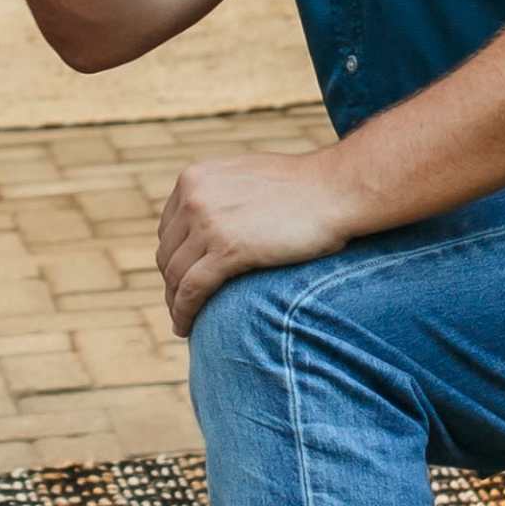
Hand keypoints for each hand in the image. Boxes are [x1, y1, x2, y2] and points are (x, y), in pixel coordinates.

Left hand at [157, 153, 357, 335]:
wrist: (336, 189)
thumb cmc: (304, 188)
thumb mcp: (247, 178)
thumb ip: (221, 195)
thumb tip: (212, 223)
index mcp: (194, 178)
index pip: (168, 229)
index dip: (174, 259)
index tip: (182, 280)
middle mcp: (194, 197)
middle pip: (167, 254)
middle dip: (173, 283)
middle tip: (183, 306)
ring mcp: (208, 222)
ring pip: (175, 276)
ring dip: (175, 303)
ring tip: (183, 322)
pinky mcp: (227, 250)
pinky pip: (191, 290)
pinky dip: (184, 312)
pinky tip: (185, 328)